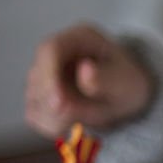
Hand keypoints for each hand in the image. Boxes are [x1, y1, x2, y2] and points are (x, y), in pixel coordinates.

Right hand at [24, 23, 154, 138]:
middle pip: (37, 76)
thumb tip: (85, 71)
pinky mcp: (39, 95)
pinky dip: (54, 125)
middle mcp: (55, 52)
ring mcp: (43, 73)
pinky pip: (36, 115)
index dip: (49, 77)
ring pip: (34, 99)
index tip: (58, 104)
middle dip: (56, 103)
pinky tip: (76, 121)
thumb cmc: (127, 83)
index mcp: (79, 38)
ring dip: (58, 117)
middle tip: (82, 118)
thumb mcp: (126, 82)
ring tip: (89, 116)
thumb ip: (105, 79)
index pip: (50, 50)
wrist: (127, 96)